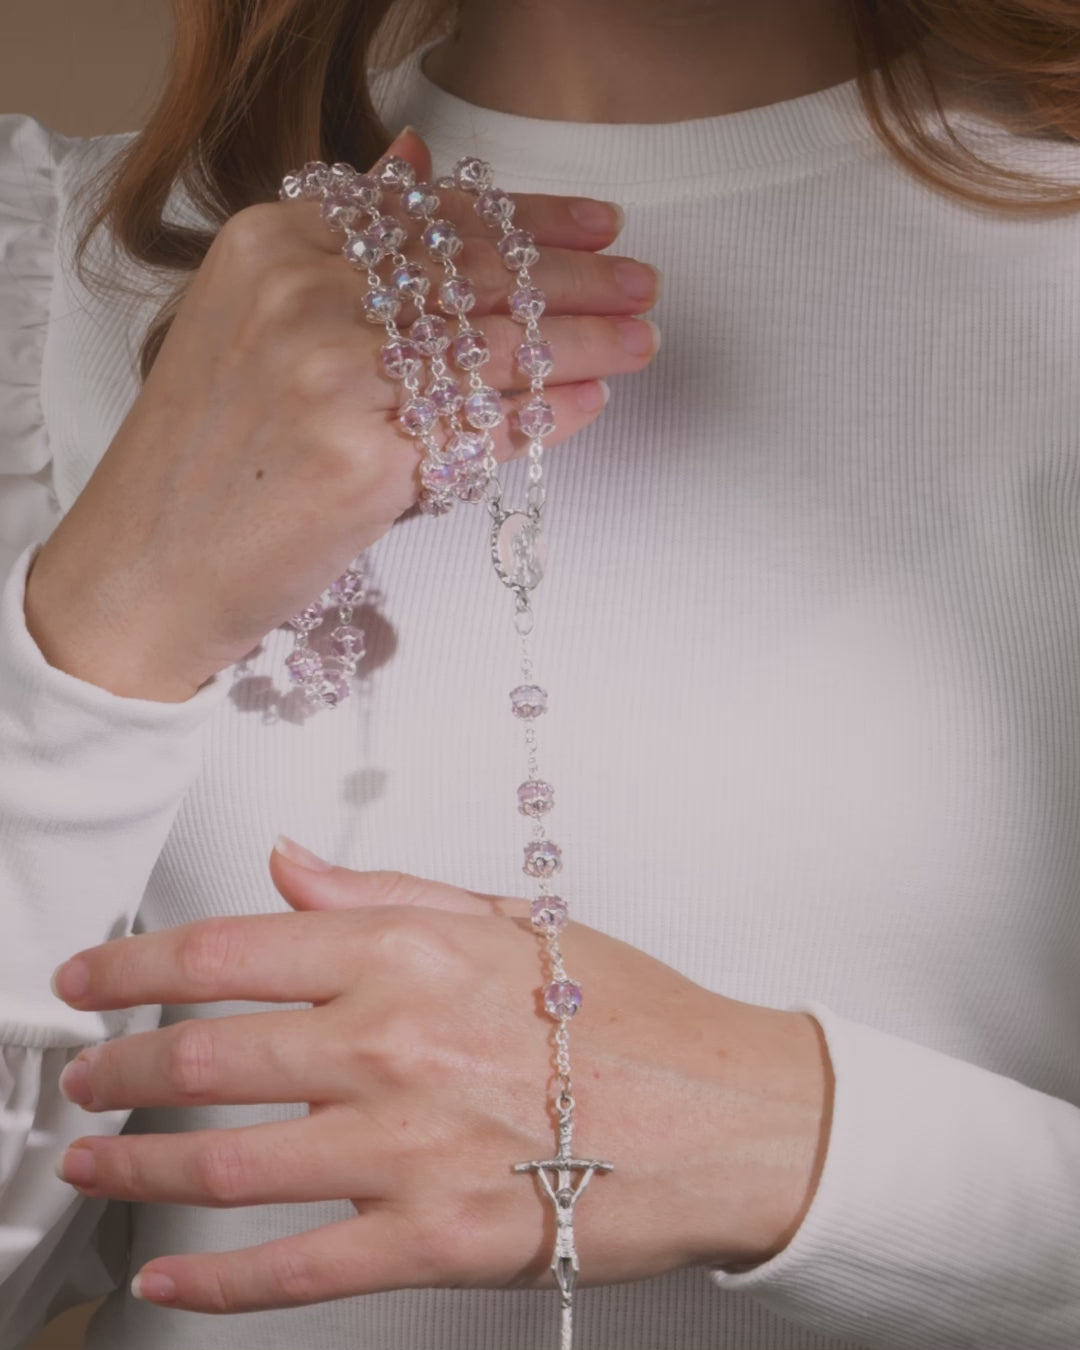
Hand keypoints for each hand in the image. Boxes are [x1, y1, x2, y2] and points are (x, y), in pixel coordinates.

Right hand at [24, 127, 659, 701]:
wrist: (151, 567)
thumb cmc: (210, 455)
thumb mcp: (251, 320)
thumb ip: (338, 244)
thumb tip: (416, 162)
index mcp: (275, 245)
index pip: (434, 214)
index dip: (533, 216)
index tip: (599, 221)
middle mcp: (306, 295)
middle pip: (479, 274)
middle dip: (579, 277)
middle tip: (643, 283)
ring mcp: (336, 375)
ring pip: (498, 346)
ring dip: (586, 342)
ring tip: (639, 341)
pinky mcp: (366, 458)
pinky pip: (487, 426)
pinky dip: (548, 414)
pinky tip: (589, 403)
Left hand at [51, 847, 831, 1313]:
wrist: (728, 1113)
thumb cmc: (631, 1016)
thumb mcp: (509, 918)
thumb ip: (382, 889)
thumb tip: (287, 866)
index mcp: (409, 953)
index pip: (231, 949)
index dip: (135, 966)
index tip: (94, 981)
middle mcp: (393, 1043)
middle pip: (208, 1055)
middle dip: (120, 1072)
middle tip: (86, 1081)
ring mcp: (407, 1147)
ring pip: (229, 1163)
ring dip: (142, 1166)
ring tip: (100, 1162)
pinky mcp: (433, 1240)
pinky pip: (295, 1270)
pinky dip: (216, 1282)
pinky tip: (171, 1275)